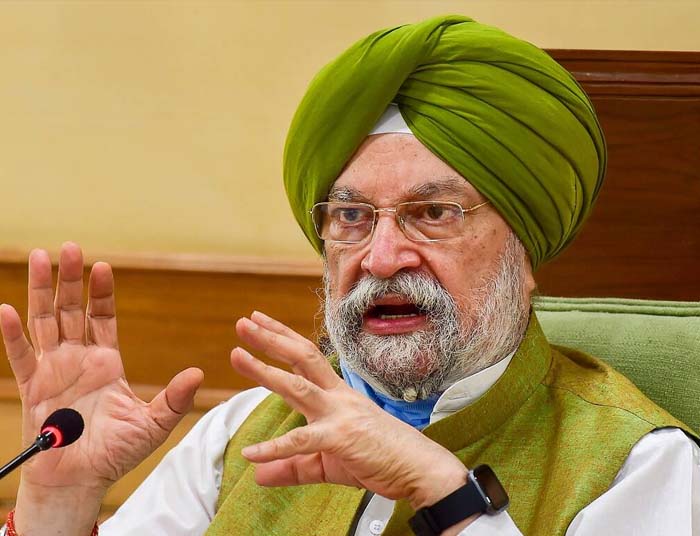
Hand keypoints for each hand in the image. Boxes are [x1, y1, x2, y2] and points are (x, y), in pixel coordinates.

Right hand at [0, 243, 202, 533]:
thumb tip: (199, 373)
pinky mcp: (33, 388)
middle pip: (72, 310)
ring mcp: (53, 370)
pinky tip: (7, 308)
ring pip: (45, 322)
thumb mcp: (154, 424)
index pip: (103, 317)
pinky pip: (20, 356)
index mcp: (106, 362)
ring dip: (40, 290)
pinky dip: (13, 334)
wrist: (82, 481)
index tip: (104, 266)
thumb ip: (175, 399)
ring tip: (39, 257)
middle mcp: (78, 359)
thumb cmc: (116, 453)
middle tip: (70, 247)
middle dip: (70, 279)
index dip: (102, 292)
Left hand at [231, 311, 468, 510]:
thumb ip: (292, 464)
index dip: (282, 337)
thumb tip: (257, 474)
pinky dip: (275, 449)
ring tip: (237, 355)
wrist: (420, 469)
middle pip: (301, 358)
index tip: (259, 322)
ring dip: (264, 371)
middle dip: (270, 339)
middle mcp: (338, 397)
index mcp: (338, 395)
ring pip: (297, 387)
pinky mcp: (341, 439)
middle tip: (243, 322)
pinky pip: (302, 442)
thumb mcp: (328, 463)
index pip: (306, 359)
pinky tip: (252, 453)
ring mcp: (340, 415)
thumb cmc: (382, 458)